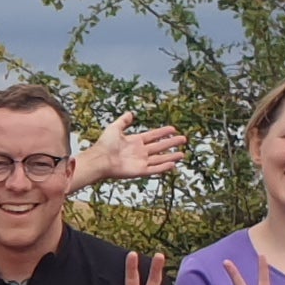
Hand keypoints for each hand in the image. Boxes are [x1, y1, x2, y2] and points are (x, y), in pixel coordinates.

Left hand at [70, 111, 186, 189]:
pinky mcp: (140, 171)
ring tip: (182, 154)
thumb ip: (124, 121)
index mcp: (135, 141)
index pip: (153, 136)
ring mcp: (140, 162)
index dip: (163, 132)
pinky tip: (173, 165)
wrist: (100, 159)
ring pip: (160, 159)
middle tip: (184, 139)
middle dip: (172, 143)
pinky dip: (163, 167)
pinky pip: (154, 169)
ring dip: (171, 156)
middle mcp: (140, 152)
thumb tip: (131, 113)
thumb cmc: (105, 144)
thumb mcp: (115, 128)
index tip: (173, 129)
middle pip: (160, 146)